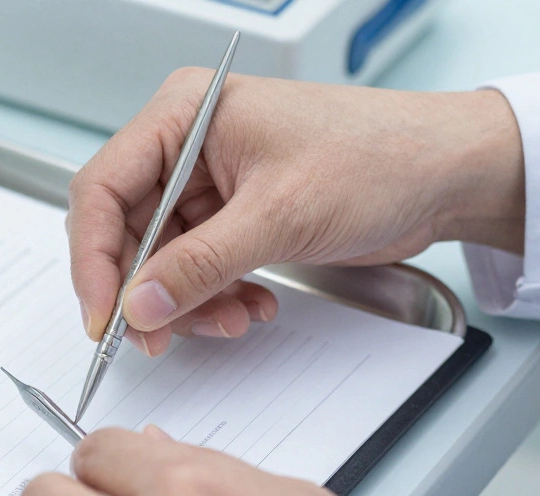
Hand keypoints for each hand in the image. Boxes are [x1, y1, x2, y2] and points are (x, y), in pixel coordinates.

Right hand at [68, 72, 524, 354]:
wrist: (446, 174)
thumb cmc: (378, 155)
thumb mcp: (279, 215)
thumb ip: (199, 265)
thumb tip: (138, 306)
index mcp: (186, 113)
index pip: (103, 188)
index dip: (93, 258)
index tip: (103, 316)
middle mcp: (188, 145)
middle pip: (124, 231)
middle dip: (144, 291)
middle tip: (154, 339)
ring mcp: (208, 184)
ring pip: (160, 261)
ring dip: (185, 303)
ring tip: (230, 320)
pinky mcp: (233, 218)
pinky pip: (196, 270)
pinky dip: (213, 299)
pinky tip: (249, 307)